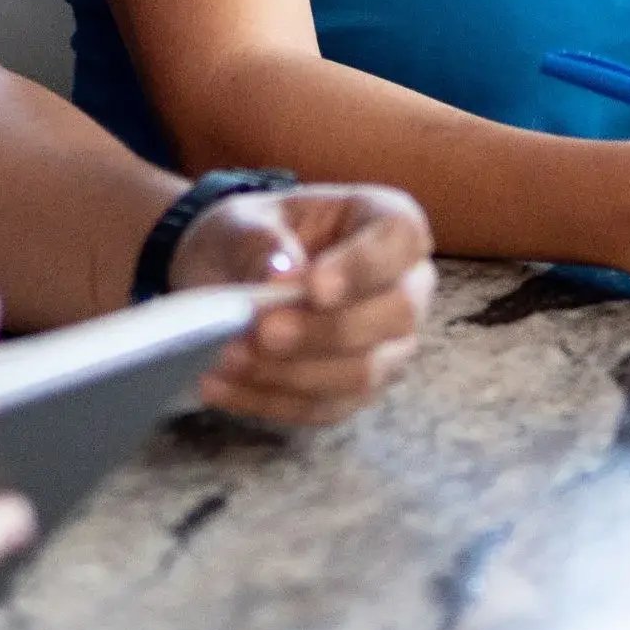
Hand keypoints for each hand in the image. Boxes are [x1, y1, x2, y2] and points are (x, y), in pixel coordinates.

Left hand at [165, 183, 439, 428]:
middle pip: (395, 314)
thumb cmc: (250, 237)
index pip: (401, 239)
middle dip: (325, 329)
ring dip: (294, 372)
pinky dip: (270, 401)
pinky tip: (223, 387)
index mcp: (387, 222)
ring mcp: (389, 345)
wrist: (227, 276)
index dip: (363, 266)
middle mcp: (406, 285)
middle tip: (263, 331)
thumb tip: (281, 272)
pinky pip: (325, 407)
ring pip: (364, 372)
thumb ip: (260, 242)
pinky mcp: (357, 390)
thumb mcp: (241, 222)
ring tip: (231, 358)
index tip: (313, 286)